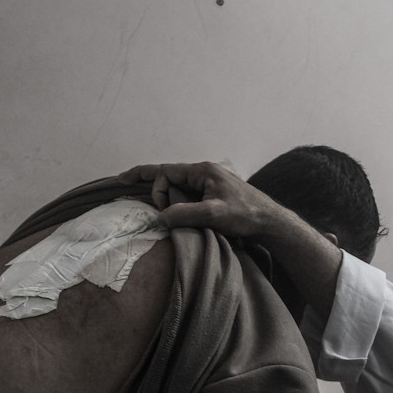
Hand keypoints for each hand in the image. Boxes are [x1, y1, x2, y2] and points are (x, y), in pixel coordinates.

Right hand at [117, 162, 288, 238]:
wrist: (270, 221)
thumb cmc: (245, 215)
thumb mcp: (213, 215)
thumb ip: (184, 213)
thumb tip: (160, 217)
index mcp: (202, 171)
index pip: (166, 171)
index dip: (156, 189)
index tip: (163, 211)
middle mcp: (204, 172)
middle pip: (168, 173)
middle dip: (147, 179)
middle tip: (122, 180)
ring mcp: (210, 183)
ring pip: (178, 185)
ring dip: (164, 193)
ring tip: (147, 199)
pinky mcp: (214, 194)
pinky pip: (188, 192)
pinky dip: (175, 198)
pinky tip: (170, 207)